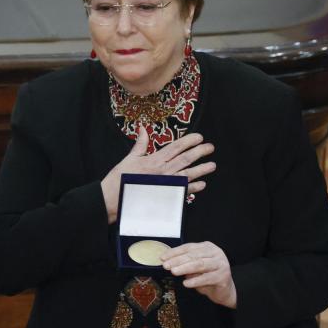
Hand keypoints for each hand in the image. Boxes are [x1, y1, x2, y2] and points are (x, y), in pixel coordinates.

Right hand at [100, 126, 215, 222]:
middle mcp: (163, 171)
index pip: (176, 147)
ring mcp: (166, 184)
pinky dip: (194, 188)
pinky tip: (202, 184)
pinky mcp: (166, 196)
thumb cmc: (120, 178)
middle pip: (186, 159)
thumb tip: (142, 129)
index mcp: (154, 160)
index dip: (189, 141)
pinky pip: (184, 191)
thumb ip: (140, 144)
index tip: (199, 137)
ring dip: (202, 169)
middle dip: (200, 152)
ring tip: (212, 165)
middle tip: (210, 147)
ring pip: (188, 174)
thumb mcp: (130, 158)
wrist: (115, 199)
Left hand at [161, 241, 236, 308]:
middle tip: (166, 266)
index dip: (174, 252)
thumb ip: (185, 262)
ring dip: (185, 268)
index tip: (162, 258)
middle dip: (178, 260)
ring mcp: (221, 264)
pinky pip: (207, 278)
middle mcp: (215, 253)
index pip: (188, 247)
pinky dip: (195, 280)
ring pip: (200, 264)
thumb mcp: (195, 267)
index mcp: (207, 247)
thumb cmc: (207, 276)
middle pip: (193, 255)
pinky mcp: (223, 276)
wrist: (225, 291)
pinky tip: (186, 283)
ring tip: (173, 272)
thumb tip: (167, 262)